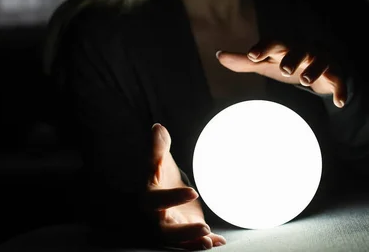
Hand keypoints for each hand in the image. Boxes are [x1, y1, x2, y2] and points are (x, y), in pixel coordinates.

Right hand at [148, 123, 225, 249]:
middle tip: (204, 227)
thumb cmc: (157, 175)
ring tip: (210, 240)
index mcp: (149, 198)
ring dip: (194, 242)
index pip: (158, 200)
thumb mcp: (157, 160)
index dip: (173, 198)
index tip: (193, 192)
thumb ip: (157, 146)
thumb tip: (157, 128)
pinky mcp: (181, 233)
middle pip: (166, 230)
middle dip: (184, 231)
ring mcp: (169, 228)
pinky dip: (203, 243)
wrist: (158, 194)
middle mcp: (157, 217)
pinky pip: (190, 244)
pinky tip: (219, 241)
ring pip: (179, 241)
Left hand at [217, 40, 346, 107]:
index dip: (263, 48)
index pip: (273, 43)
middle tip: (283, 69)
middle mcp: (304, 50)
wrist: (321, 65)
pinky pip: (339, 81)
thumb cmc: (288, 62)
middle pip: (298, 50)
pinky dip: (340, 90)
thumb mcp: (266, 63)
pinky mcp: (335, 74)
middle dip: (291, 57)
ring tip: (305, 80)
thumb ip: (244, 61)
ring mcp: (321, 61)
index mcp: (285, 47)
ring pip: (320, 62)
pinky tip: (338, 103)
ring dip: (313, 69)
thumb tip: (219, 55)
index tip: (252, 56)